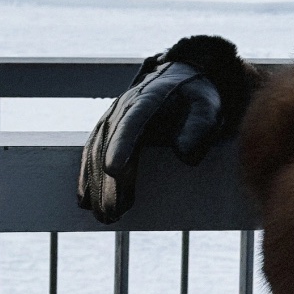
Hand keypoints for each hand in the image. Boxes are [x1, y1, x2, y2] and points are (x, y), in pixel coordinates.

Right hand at [78, 56, 221, 223]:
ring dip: (95, 184)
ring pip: (94, 151)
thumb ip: (200, 126)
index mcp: (149, 98)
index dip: (121, 144)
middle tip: (112, 213)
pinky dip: (86, 177)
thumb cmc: (195, 95)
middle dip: (107, 180)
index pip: (132, 121)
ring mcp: (112, 117)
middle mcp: (124, 106)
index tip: (113, 169)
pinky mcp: (106, 128)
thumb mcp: (207, 106)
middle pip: (108, 143)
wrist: (178, 77)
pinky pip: (89, 153)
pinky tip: (85, 201)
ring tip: (104, 216)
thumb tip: (186, 155)